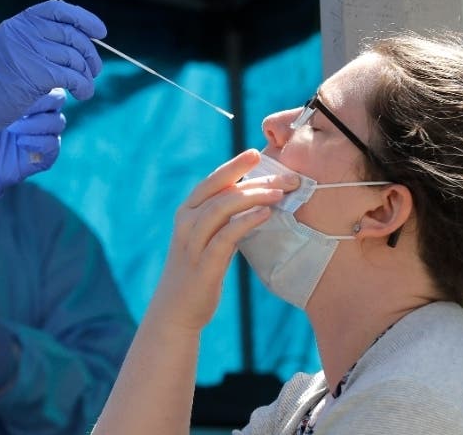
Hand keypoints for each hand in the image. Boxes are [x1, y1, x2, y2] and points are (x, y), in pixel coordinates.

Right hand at [0, 0, 104, 144]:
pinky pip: (72, 77)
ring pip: (74, 58)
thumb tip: (79, 40)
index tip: (101, 32)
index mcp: (18, 23)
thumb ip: (38, 40)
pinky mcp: (36, 74)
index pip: (58, 10)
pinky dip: (83, 86)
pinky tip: (83, 94)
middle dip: (90, 54)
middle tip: (94, 70)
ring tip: (86, 87)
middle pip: (71, 35)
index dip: (84, 19)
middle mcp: (24, 32)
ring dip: (87, 74)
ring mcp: (29, 52)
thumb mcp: (11, 50)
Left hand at [0, 90, 66, 199]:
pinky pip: (53, 144)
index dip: (39, 83)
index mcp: (34, 96)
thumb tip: (18, 70)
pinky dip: (37, 142)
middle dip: (39, 102)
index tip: (18, 87)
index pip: (50, 81)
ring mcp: (48, 134)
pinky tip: (19, 142)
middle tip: (18, 108)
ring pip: (58, 122)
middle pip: (59, 99)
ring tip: (12, 127)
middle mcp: (44, 113)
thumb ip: (8, 87)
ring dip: (35, 123)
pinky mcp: (47, 155)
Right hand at [146, 150, 299, 332]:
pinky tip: (265, 215)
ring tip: (280, 192)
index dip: (234, 165)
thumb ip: (223, 219)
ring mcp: (193, 242)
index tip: (256, 152)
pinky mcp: (204, 264)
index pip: (212, 180)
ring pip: (222, 208)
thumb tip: (254, 200)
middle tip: (286, 175)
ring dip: (253, 196)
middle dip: (252, 178)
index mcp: (187, 212)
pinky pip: (226, 236)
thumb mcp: (207, 238)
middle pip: (219, 189)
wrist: (176, 310)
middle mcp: (187, 222)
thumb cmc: (197, 270)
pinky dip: (246, 222)